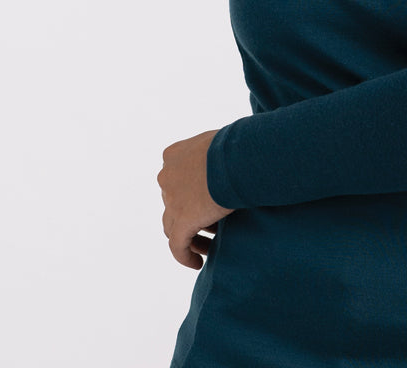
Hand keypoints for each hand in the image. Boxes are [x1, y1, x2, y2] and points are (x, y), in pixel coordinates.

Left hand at [157, 129, 234, 269]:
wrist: (239, 158)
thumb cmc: (238, 145)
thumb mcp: (222, 142)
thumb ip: (216, 153)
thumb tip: (234, 157)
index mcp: (174, 155)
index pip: (175, 179)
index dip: (189, 193)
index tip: (207, 202)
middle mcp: (167, 177)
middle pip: (173, 202)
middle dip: (191, 214)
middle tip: (213, 225)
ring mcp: (172, 200)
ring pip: (172, 226)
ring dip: (188, 237)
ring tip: (206, 247)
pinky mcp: (182, 221)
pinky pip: (178, 246)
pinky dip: (185, 256)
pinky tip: (197, 263)